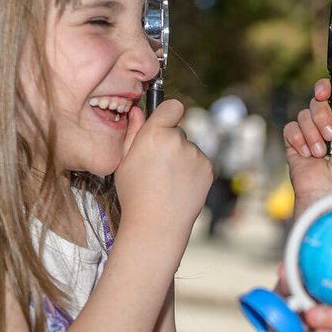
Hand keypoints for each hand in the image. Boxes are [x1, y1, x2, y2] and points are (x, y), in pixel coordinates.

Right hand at [116, 99, 212, 234]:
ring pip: (188, 149)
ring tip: (167, 182)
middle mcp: (178, 140)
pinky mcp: (208, 168)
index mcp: (155, 134)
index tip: (165, 121)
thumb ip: (132, 133)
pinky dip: (192, 171)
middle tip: (157, 167)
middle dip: (170, 143)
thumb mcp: (124, 162)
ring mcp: (196, 154)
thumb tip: (137, 111)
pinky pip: (199, 162)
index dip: (168, 113)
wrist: (157, 225)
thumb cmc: (134, 194)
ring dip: (181, 159)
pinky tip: (179, 187)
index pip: (172, 106)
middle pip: (178, 132)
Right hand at [283, 75, 331, 215]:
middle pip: (316, 101)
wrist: (330, 190)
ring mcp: (310, 135)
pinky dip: (299, 140)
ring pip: (303, 115)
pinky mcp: (294, 145)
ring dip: (313, 134)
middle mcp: (327, 125)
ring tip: (322, 153)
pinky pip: (290, 128)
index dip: (326, 88)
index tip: (324, 92)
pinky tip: (307, 155)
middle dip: (323, 117)